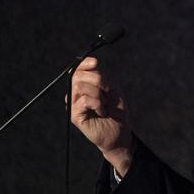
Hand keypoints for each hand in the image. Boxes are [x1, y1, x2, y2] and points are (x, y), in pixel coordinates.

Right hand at [69, 57, 132, 172]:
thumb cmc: (116, 109)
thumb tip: (93, 65)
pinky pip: (84, 100)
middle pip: (78, 76)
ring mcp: (73, 104)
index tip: (96, 62)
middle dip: (97, 79)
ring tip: (104, 104)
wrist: (119, 130)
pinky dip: (97, 104)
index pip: (78, 69)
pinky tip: (102, 111)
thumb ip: (102, 77)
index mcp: (85, 84)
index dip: (85, 63)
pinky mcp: (74, 115)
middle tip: (107, 91)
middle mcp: (76, 93)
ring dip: (99, 94)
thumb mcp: (112, 89)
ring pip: (81, 86)